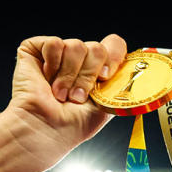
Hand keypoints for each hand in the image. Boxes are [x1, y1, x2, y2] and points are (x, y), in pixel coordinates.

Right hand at [5, 34, 128, 163]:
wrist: (47, 129)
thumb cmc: (74, 124)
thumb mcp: (108, 103)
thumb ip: (122, 83)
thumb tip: (136, 69)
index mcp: (97, 69)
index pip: (114, 45)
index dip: (114, 58)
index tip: (106, 78)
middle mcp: (79, 60)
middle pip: (97, 47)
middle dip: (89, 75)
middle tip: (78, 96)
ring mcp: (58, 54)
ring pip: (76, 45)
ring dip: (70, 75)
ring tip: (61, 94)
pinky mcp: (35, 49)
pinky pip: (54, 43)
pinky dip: (52, 64)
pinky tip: (47, 78)